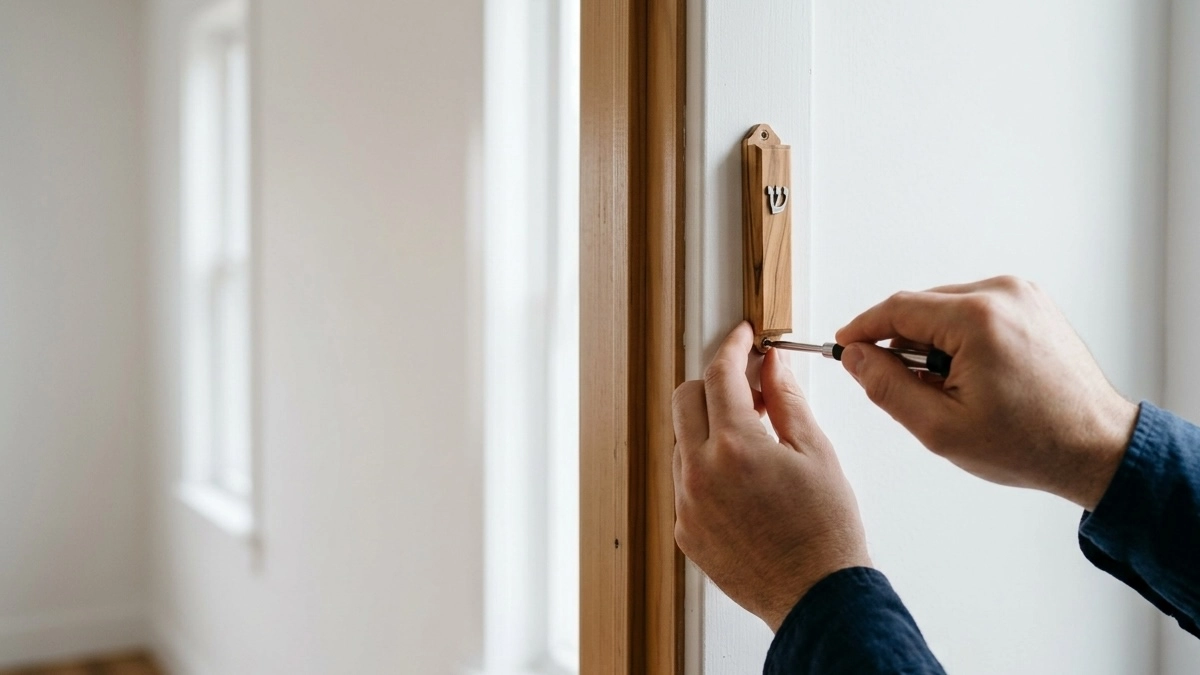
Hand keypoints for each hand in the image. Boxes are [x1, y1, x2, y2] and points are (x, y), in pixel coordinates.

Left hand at [671, 322, 870, 630]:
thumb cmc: (825, 531)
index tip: (741, 338)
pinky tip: (744, 481)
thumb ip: (786, 400)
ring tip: (756, 443)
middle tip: (751, 390)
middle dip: (714, 384)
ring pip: (683, 441)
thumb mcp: (815, 452)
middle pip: (685, 399)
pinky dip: (708, 468)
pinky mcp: (685, 530)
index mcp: (735, 448)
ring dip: (710, 429)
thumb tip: (771, 364)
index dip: (732, 347)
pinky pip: (685, 481)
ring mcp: (686, 504)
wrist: (817, 597)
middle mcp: (699, 474)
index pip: (719, 375)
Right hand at [835, 275, 1138, 510]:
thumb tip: (855, 357)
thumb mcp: (940, 428)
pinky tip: (971, 376)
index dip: (863, 328)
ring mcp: (1021, 295)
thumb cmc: (1029, 444)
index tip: (843, 347)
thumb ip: (887, 387)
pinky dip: (959, 338)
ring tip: (949, 389)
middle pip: (921, 306)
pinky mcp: (1031, 303)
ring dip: (932, 342)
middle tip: (902, 388)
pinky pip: (974, 311)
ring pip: (946, 308)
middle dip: (902, 343)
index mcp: (977, 319)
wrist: (1097, 447)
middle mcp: (1001, 294)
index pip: (897, 309)